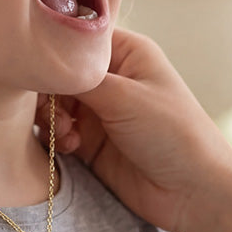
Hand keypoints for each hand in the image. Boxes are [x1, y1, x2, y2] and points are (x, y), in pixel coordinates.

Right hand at [41, 29, 231, 231]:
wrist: (193, 192)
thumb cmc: (173, 133)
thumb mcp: (124, 96)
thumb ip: (78, 79)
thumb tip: (39, 64)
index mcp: (126, 53)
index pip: (76, 39)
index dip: (55, 53)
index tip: (39, 70)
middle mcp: (110, 78)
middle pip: (58, 73)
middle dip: (48, 91)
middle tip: (54, 112)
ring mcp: (99, 111)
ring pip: (53, 103)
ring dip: (51, 117)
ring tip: (65, 132)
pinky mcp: (90, 142)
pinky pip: (57, 131)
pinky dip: (56, 137)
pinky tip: (71, 146)